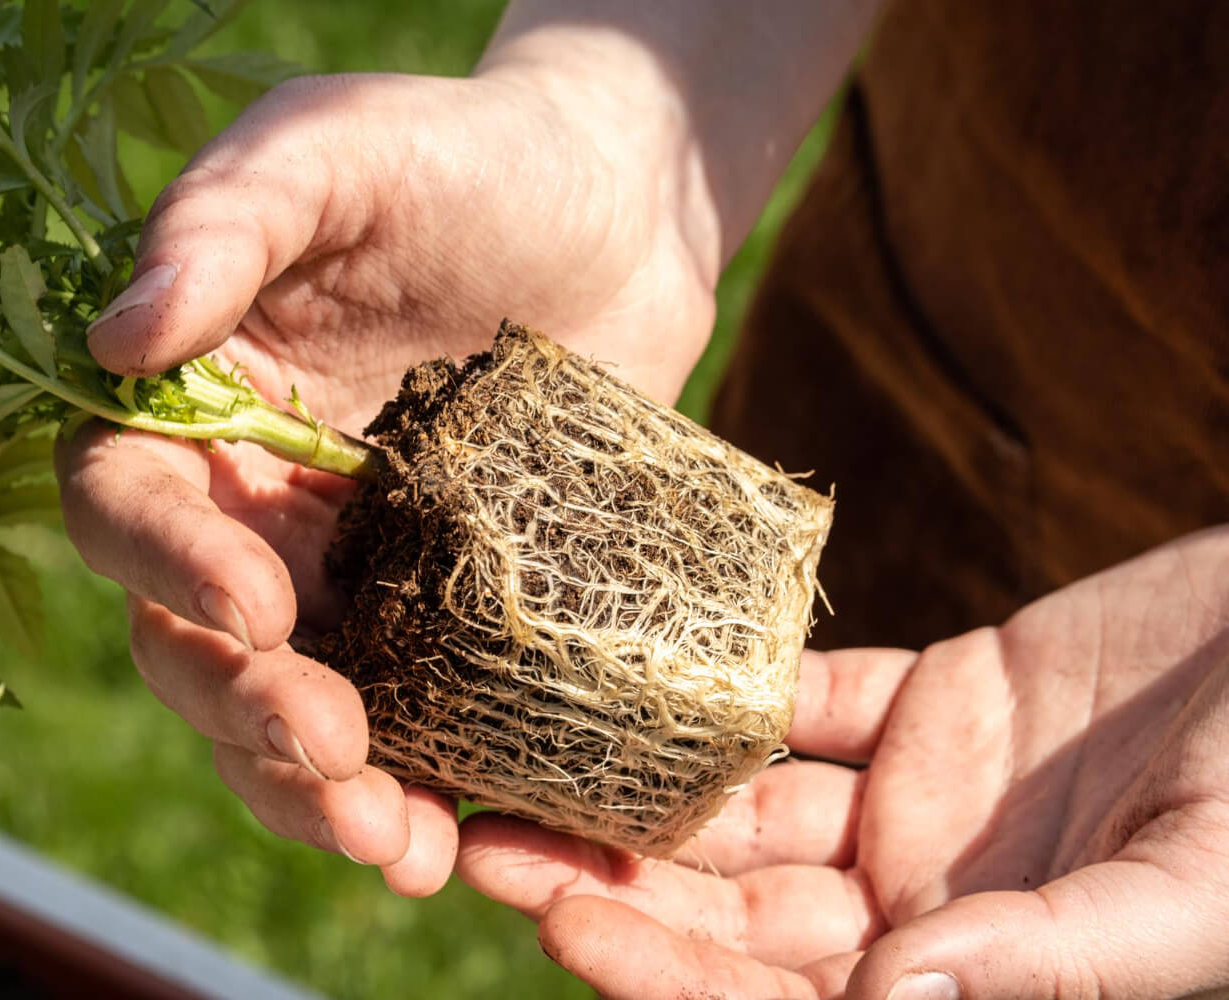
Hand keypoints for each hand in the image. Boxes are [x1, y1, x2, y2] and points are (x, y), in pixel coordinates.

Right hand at [57, 66, 720, 895]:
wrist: (619, 203)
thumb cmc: (461, 154)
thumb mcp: (334, 147)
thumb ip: (226, 224)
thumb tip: (117, 338)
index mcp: (194, 409)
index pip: (128, 506)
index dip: (167, 565)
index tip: (258, 601)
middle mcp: (256, 507)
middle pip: (195, 643)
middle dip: (248, 712)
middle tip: (336, 749)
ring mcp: (355, 572)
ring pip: (291, 711)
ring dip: (325, 793)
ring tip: (401, 842)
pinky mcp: (453, 610)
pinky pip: (421, 716)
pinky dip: (436, 784)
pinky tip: (472, 836)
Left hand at [457, 526, 1228, 996]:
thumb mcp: (1194, 897)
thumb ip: (1049, 958)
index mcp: (974, 977)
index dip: (673, 975)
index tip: (562, 924)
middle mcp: (926, 902)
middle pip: (736, 909)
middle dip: (615, 883)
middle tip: (484, 843)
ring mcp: (921, 799)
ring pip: (750, 805)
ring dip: (642, 784)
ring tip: (521, 755)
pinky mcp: (934, 698)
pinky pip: (809, 693)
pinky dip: (731, 682)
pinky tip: (639, 661)